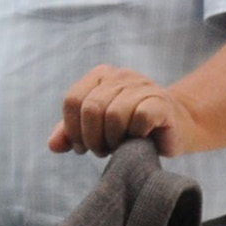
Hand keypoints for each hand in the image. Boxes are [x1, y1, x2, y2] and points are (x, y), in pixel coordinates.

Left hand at [49, 64, 192, 156]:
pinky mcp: (161, 102)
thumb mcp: (95, 130)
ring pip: (114, 115)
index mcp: (101, 76)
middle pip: (91, 108)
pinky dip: (135, 135)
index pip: (73, 100)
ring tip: (119, 146)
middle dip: (92, 137)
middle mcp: (121, 76)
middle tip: (101, 150)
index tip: (82, 146)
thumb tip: (53, 145)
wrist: (172, 130)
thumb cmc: (129, 130)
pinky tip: (140, 138)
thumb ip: (71, 133)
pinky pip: (140, 119)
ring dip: (113, 139)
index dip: (72, 128)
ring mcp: (143, 86)